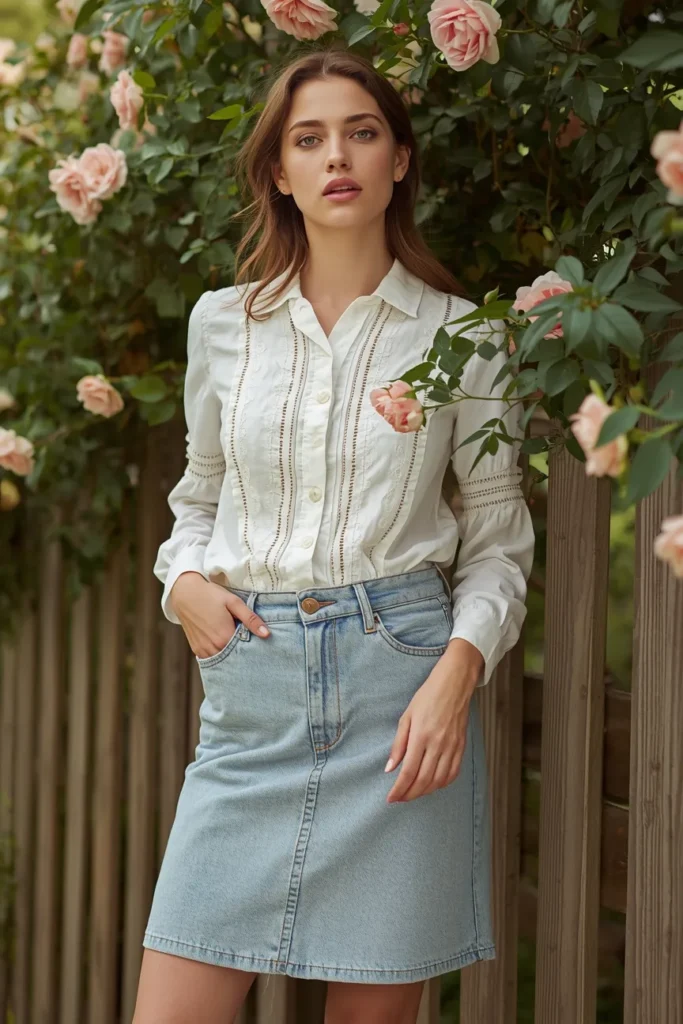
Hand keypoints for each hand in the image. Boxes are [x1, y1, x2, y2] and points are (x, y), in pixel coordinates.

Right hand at [169, 571, 270, 659]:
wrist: (185, 593)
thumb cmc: (211, 595)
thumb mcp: (233, 603)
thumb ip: (250, 619)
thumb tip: (267, 634)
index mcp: (224, 637)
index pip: (245, 651)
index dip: (252, 646)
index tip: (257, 640)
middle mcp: (213, 647)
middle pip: (233, 657)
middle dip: (242, 652)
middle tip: (246, 640)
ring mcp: (203, 650)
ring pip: (222, 660)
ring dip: (230, 654)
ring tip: (235, 641)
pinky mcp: (196, 649)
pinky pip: (211, 658)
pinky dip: (219, 654)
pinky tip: (224, 644)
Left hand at [384, 640, 482, 803]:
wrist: (454, 685)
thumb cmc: (427, 697)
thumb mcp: (407, 717)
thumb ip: (399, 744)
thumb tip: (390, 768)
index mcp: (421, 736)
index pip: (408, 772)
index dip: (399, 789)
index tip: (391, 798)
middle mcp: (438, 745)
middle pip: (423, 781)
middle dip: (410, 794)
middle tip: (400, 799)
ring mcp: (452, 747)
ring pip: (438, 781)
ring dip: (425, 791)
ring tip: (413, 793)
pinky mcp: (461, 747)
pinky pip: (453, 773)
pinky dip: (442, 784)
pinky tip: (433, 784)